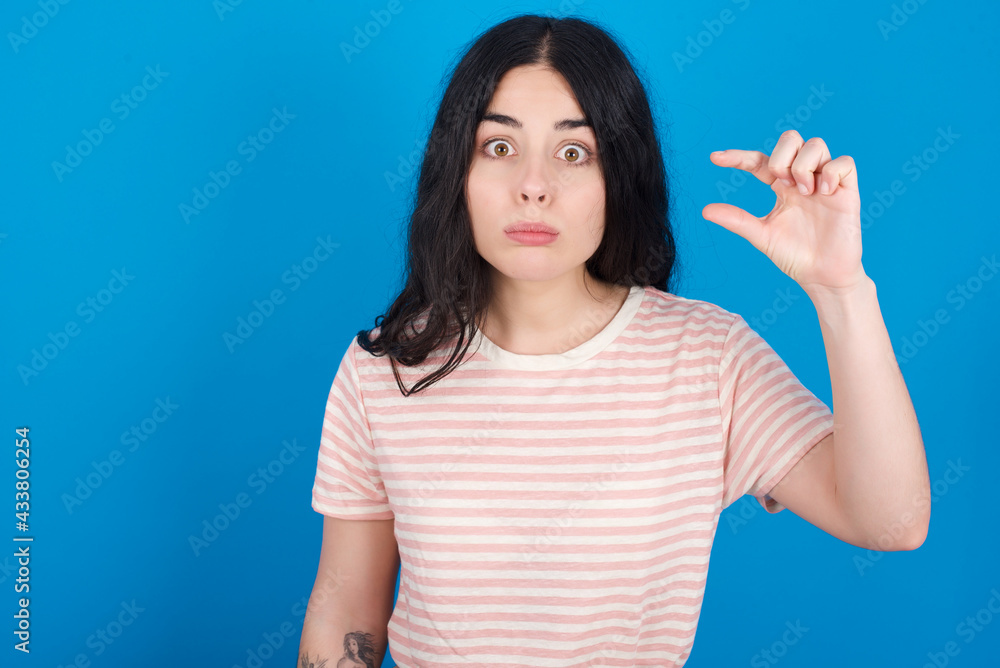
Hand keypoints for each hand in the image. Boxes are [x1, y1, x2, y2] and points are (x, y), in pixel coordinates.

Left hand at [701, 130, 866, 294]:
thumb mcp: (761, 235)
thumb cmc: (794, 255)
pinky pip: (844, 162)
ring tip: (804, 192)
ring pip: (816, 144)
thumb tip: (705, 210)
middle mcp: (802, 178)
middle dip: (781, 156)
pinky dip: (831, 172)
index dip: (738, 157)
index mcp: (780, 187)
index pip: (759, 161)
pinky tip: (823, 193)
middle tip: (780, 185)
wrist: (821, 276)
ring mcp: (825, 182)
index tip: (714, 159)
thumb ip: (737, 220)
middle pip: (791, 138)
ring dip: (803, 165)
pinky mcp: (847, 191)